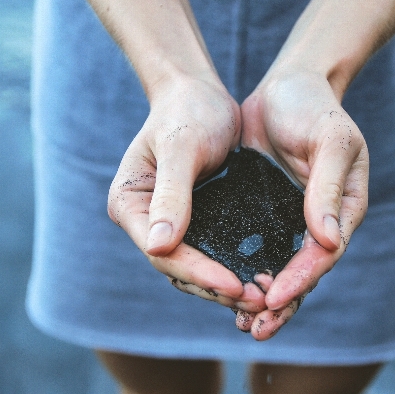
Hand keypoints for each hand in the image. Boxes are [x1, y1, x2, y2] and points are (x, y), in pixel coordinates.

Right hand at [108, 74, 267, 312]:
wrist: (200, 92)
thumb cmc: (187, 111)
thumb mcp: (181, 149)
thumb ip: (171, 195)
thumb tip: (157, 246)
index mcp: (129, 206)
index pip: (163, 253)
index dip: (199, 273)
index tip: (235, 285)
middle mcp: (145, 222)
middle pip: (178, 270)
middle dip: (217, 288)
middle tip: (259, 301)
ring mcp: (170, 225)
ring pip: (196, 269)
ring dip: (228, 286)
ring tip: (265, 298)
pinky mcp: (196, 223)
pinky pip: (214, 254)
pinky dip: (235, 268)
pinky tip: (264, 279)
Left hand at [236, 70, 368, 339]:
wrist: (288, 85)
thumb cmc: (315, 107)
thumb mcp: (330, 140)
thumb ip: (327, 187)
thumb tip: (328, 242)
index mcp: (343, 210)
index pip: (324, 254)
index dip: (302, 279)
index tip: (276, 297)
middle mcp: (317, 223)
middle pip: (303, 274)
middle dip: (282, 305)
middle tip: (256, 329)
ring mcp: (288, 221)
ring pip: (278, 270)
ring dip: (263, 301)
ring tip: (243, 328)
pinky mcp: (262, 215)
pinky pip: (253, 252)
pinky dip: (243, 274)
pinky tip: (223, 294)